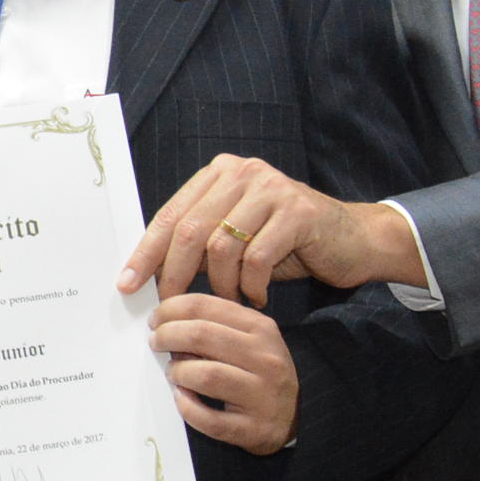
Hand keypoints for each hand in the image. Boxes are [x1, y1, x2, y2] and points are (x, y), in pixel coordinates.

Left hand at [117, 155, 420, 308]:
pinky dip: (251, 285)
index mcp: (218, 174)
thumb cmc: (286, 242)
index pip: (170, 214)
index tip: (128, 285)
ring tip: (230, 302)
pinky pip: (257, 257)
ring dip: (221, 285)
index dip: (147, 252)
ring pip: (222, 246)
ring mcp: (272, 188)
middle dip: (175, 274)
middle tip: (171, 308)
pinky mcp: (298, 211)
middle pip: (190, 229)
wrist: (352, 239)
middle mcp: (242, 172)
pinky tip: (258, 297)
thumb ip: (199, 242)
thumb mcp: (236, 237)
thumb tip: (148, 274)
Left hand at [149, 294, 298, 453]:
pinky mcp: (252, 428)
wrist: (294, 417)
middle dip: (168, 335)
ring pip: (205, 375)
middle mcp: (265, 359)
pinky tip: (181, 399)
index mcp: (261, 329)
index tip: (155, 318)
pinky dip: (187, 408)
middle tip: (155, 342)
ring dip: (178, 372)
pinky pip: (209, 419)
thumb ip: (215, 324)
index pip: (205, 306)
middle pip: (202, 335)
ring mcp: (261, 395)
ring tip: (172, 373)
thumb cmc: (259, 373)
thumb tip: (165, 316)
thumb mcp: (249, 339)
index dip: (171, 309)